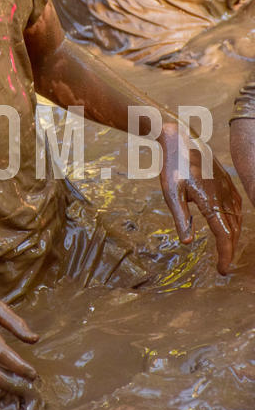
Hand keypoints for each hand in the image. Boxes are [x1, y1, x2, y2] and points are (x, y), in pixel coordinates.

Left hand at [159, 123, 241, 273]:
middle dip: (229, 250)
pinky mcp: (227, 182)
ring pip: (238, 219)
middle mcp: (224, 196)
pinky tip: (230, 224)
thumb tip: (187, 243)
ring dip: (234, 236)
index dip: (225, 255)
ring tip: (226, 249)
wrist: (181, 139)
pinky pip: (237, 206)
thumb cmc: (173, 166)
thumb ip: (181, 218)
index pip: (224, 235)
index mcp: (210, 201)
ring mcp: (228, 188)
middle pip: (233, 230)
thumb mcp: (172, 193)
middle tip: (222, 265)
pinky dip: (236, 220)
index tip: (222, 270)